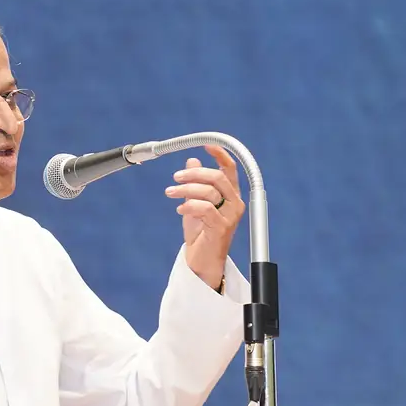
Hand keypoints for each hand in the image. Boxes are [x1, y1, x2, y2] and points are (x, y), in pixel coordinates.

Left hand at [165, 145, 244, 288]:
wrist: (201, 261)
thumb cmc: (200, 233)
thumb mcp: (193, 203)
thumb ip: (195, 184)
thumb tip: (192, 161)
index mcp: (231, 195)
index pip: (230, 169)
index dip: (220, 154)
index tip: (205, 145)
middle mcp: (235, 203)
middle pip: (218, 177)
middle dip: (194, 174)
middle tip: (175, 178)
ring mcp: (231, 216)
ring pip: (209, 191)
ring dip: (185, 189)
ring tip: (170, 193)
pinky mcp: (222, 228)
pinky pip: (205, 209)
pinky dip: (189, 206)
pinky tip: (179, 210)